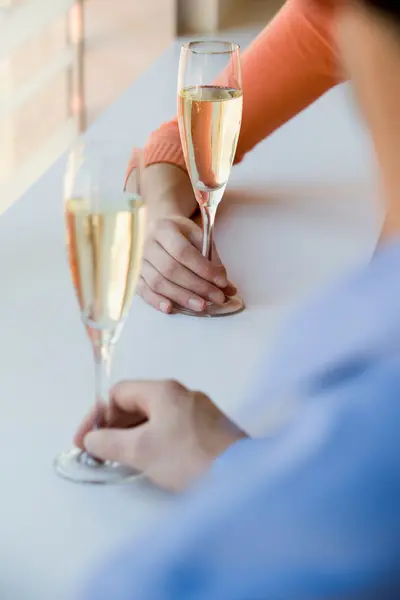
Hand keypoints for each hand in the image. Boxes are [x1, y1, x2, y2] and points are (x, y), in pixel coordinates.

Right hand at [74, 380, 245, 491]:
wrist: (242, 476)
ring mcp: (199, 410)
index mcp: (164, 390)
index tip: (85, 442)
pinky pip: (171, 427)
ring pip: (155, 417)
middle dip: (114, 427)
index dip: (97, 416)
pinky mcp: (210, 428)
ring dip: (133, 435)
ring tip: (121, 459)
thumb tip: (91, 439)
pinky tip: (151, 460)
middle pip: (137, 403)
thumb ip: (109, 442)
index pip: (118, 393)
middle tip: (100, 452)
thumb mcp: (141, 450)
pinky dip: (154, 440)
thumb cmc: (186, 457)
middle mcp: (182, 393)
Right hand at [137, 216, 236, 313]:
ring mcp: (136, 260)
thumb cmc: (179, 234)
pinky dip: (156, 301)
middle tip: (216, 298)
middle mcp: (146, 243)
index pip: (183, 252)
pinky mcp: (132, 275)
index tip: (221, 282)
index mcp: (163, 228)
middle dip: (196, 286)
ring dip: (181, 297)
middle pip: (171, 270)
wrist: (154, 228)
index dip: (203, 269)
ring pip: (158, 283)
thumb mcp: (197, 236)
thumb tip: (226, 286)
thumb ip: (212, 259)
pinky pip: (143, 291)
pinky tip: (171, 309)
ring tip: (201, 306)